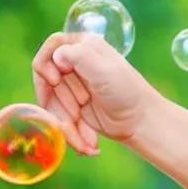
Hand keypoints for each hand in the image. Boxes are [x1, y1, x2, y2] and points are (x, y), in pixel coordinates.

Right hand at [32, 32, 157, 153]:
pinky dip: (72, 133)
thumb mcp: (105, 71)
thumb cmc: (127, 92)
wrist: (140, 122)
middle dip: (63, 100)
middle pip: (47, 79)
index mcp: (83, 45)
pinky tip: (89, 143)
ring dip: (67, 122)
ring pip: (50, 102)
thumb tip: (57, 53)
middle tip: (84, 104)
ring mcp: (72, 85)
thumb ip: (81, 56)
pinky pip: (58, 118)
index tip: (55, 80)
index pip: (52, 47)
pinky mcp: (71, 105)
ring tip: (88, 134)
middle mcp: (75, 62)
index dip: (47, 65)